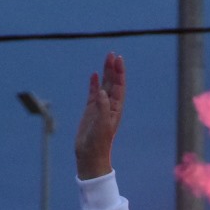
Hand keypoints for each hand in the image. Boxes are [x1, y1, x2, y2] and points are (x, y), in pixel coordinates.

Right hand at [76, 53, 124, 179]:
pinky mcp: (90, 111)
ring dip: (105, 73)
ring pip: (103, 85)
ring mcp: (100, 107)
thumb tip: (102, 90)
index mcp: (116, 109)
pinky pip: (92, 93)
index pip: (119, 87)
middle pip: (112, 83)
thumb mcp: (102, 125)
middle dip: (113, 69)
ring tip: (106, 59)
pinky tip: (94, 75)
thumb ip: (102, 108)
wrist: (90, 155)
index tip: (118, 60)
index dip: (119, 73)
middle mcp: (109, 106)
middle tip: (112, 54)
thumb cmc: (98, 143)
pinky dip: (93, 84)